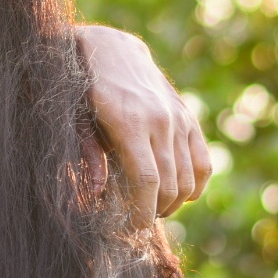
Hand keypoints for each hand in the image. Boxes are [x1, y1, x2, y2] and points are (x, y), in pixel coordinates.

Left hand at [76, 25, 211, 221]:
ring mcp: (178, 118)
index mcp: (129, 123)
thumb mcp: (76, 119)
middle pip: (169, 185)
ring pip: (188, 178)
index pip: (147, 181)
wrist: (110, 49)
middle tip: (138, 221)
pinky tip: (179, 195)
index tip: (133, 229)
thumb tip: (96, 194)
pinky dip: (194, 185)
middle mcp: (160, 121)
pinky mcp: (188, 116)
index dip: (143, 212)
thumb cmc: (83, 88)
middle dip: (155, 211)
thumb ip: (88, 155)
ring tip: (154, 209)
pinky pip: (202, 162)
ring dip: (174, 203)